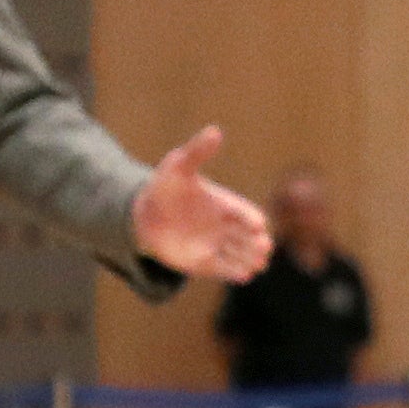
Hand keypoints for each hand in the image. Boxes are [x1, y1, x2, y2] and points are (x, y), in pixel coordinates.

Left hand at [129, 127, 272, 280]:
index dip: (252, 219)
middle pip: (248, 237)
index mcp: (224, 204)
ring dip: (250, 259)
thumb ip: (198, 152)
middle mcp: (224, 227)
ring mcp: (216, 245)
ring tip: (259, 264)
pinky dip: (234, 272)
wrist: (143, 215)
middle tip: (265, 247)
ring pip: (240, 254)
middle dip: (258, 243)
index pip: (245, 213)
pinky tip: (244, 276)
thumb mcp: (179, 166)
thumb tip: (215, 131)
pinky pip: (223, 269)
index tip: (258, 225)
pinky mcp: (204, 262)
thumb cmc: (164, 187)